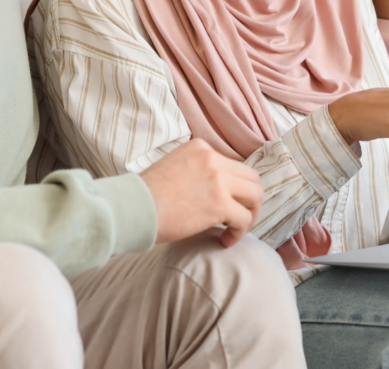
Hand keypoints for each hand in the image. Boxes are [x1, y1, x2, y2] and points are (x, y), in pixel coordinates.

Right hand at [139, 139, 262, 247]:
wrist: (133, 208)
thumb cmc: (147, 196)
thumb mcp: (174, 167)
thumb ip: (197, 171)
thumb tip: (215, 192)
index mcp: (201, 148)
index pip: (233, 166)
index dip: (235, 189)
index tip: (226, 205)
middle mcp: (212, 158)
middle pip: (251, 178)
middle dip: (250, 201)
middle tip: (239, 219)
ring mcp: (218, 179)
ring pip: (255, 196)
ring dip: (250, 215)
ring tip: (235, 230)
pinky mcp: (219, 203)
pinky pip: (244, 218)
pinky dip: (240, 232)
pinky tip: (225, 240)